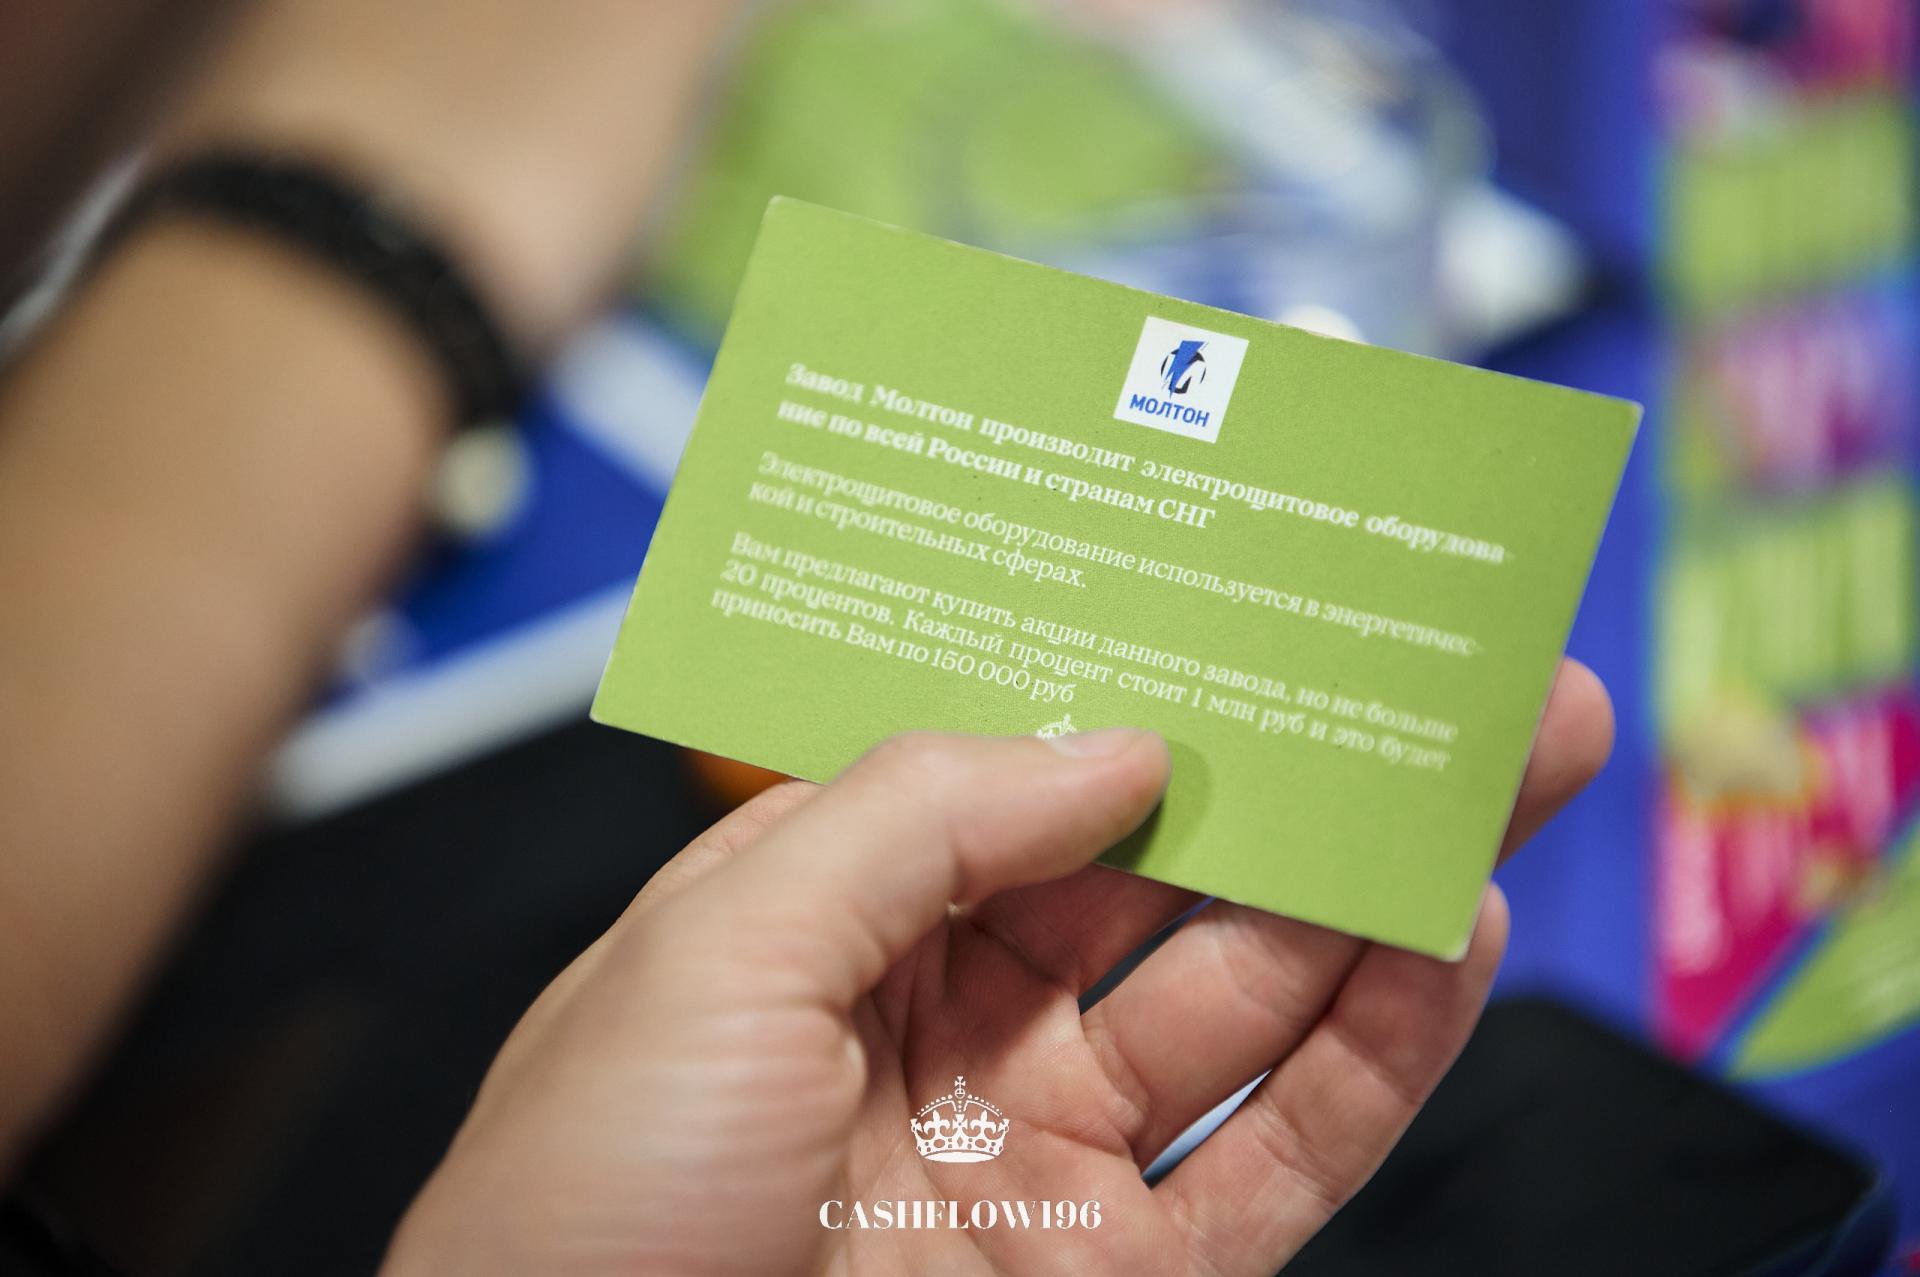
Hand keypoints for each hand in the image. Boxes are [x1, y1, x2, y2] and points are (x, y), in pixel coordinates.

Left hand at [384, 661, 1610, 1275]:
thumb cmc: (578, 1203)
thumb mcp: (717, 953)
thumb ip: (917, 815)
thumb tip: (1116, 739)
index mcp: (836, 923)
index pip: (1021, 782)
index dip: (1147, 699)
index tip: (1262, 620)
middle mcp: (950, 1024)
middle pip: (1164, 882)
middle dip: (1306, 780)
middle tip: (1448, 682)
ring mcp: (1042, 1154)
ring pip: (1244, 1004)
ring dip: (1375, 896)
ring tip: (1498, 781)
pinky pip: (1275, 1156)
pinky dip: (1374, 1055)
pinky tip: (1446, 947)